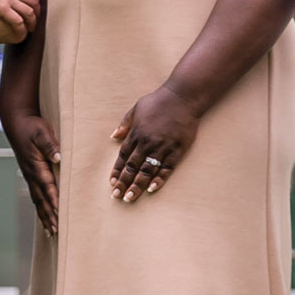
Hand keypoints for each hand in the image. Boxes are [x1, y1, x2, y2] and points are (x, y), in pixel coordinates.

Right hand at [0, 0, 39, 35]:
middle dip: (37, 12)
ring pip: (29, 11)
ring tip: (30, 30)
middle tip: (34, 21)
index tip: (34, 7)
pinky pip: (18, 21)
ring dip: (32, 22)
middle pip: (33, 0)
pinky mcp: (1, 8)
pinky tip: (21, 35)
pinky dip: (22, 29)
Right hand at [2, 111, 60, 234]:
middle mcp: (31, 174)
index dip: (54, 201)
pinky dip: (41, 207)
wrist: (16, 122)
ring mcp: (29, 176)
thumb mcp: (42, 132)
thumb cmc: (31, 126)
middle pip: (42, 199)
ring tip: (51, 231)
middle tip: (57, 231)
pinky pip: (36, 195)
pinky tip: (44, 215)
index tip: (60, 215)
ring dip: (44, 215)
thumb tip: (58, 157)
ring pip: (38, 200)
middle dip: (49, 215)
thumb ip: (50, 145)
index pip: (47, 187)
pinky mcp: (30, 174)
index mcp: (36, 166)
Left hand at [110, 85, 200, 202]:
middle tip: (116, 196)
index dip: (117, 171)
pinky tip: (151, 189)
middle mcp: (147, 143)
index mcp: (136, 133)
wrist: (182, 97)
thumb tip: (113, 136)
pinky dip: (158, 179)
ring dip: (137, 185)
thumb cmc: (158, 101)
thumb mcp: (136, 108)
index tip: (112, 182)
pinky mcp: (177, 150)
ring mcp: (162, 147)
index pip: (123, 157)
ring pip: (147, 170)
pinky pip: (166, 168)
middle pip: (132, 167)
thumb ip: (125, 124)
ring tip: (130, 197)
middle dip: (123, 182)